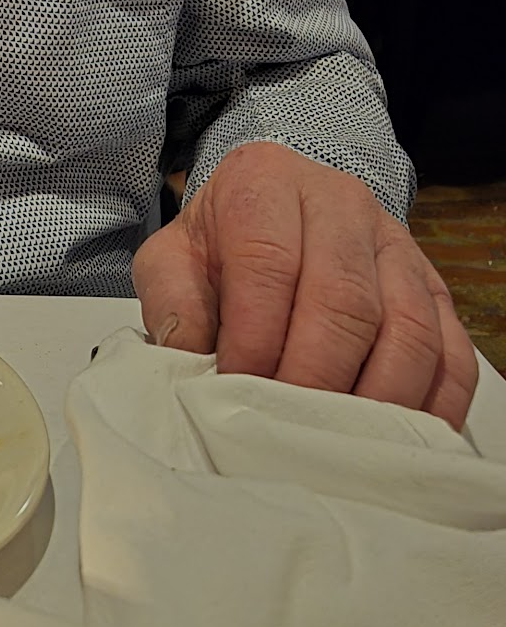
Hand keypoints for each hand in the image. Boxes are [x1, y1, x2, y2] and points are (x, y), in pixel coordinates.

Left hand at [134, 142, 476, 427]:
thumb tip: (192, 364)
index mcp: (266, 183)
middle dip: (313, 378)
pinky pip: (452, 353)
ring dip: (374, 400)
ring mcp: (397, 246)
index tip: (236, 390)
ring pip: (408, 329)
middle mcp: (341, 203)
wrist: (273, 214)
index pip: (267, 262)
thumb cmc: (220, 247)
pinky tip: (397, 444)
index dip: (254, 337)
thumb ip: (173, 302)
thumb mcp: (173, 257)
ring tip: (335, 444)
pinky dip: (432, 406)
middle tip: (285, 429)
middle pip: (344, 300)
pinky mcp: (436, 290)